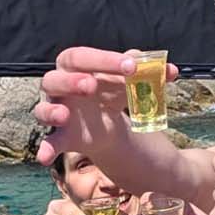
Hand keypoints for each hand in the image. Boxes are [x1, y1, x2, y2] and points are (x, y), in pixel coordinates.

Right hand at [33, 47, 178, 164]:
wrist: (108, 120)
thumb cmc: (113, 90)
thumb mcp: (130, 80)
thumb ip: (147, 72)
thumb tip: (171, 70)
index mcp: (75, 66)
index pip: (81, 57)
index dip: (104, 60)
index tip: (131, 67)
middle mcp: (60, 87)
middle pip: (54, 80)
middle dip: (71, 82)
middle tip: (91, 85)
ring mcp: (58, 112)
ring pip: (43, 110)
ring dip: (52, 112)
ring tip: (64, 115)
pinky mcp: (62, 136)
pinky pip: (49, 142)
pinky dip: (45, 149)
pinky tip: (44, 157)